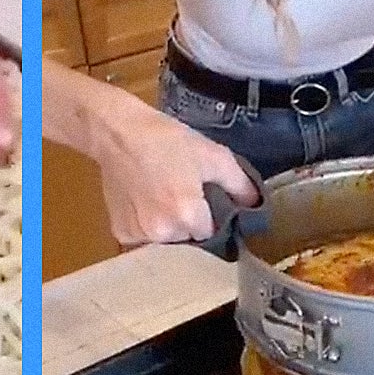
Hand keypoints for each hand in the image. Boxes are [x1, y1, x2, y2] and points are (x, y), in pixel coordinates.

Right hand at [91, 98, 258, 247]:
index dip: (212, 218)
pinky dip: (147, 227)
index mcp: (188, 215)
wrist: (117, 133)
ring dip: (169, 227)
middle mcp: (162, 232)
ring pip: (166, 241)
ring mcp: (138, 234)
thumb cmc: (165, 140)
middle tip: (183, 194)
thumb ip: (240, 185)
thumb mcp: (213, 155)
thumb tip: (256, 206)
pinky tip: (145, 203)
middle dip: (190, 224)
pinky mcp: (121, 231)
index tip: (207, 203)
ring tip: (163, 197)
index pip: (212, 235)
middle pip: (189, 240)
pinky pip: (144, 239)